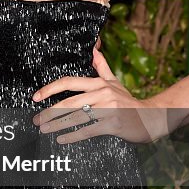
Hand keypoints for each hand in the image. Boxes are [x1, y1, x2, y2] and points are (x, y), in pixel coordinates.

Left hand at [32, 46, 164, 143]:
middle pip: (69, 102)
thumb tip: (94, 48)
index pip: (69, 82)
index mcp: (99, 83)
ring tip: (44, 130)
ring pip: (77, 117)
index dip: (50, 89)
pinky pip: (88, 130)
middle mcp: (102, 93)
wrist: (152, 117)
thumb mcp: (115, 82)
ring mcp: (108, 108)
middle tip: (36, 119)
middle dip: (50, 111)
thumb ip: (102, 67)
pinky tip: (61, 139)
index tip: (36, 96)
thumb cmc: (129, 101)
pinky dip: (73, 136)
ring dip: (57, 124)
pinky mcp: (113, 123)